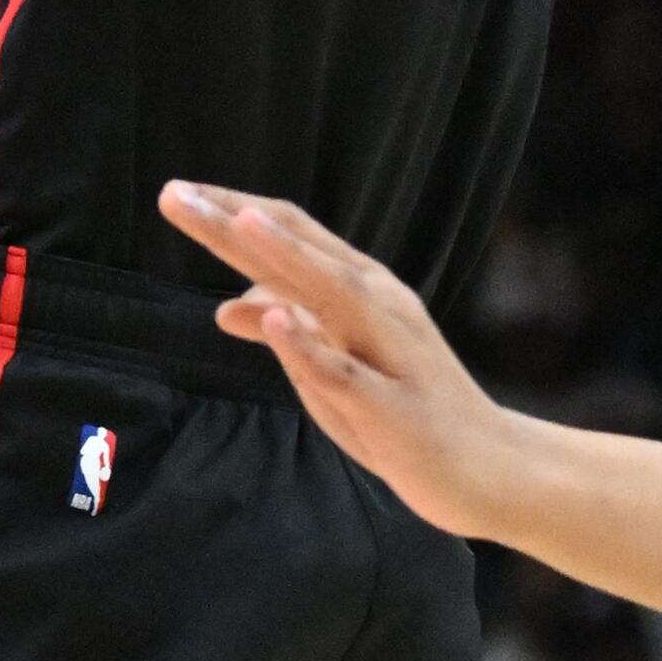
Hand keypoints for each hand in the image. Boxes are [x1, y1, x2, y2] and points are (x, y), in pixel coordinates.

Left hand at [160, 182, 527, 534]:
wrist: (487, 468)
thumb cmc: (403, 414)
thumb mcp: (331, 371)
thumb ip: (286, 332)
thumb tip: (224, 305)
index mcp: (360, 290)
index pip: (290, 234)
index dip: (233, 211)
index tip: (178, 192)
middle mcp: (377, 305)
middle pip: (301, 249)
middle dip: (236, 220)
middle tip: (174, 193)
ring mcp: (389, 350)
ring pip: (333, 293)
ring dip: (283, 257)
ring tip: (239, 223)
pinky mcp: (394, 406)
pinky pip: (349, 371)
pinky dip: (313, 344)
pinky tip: (278, 318)